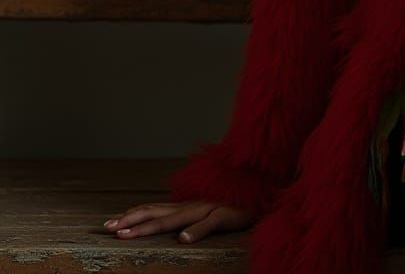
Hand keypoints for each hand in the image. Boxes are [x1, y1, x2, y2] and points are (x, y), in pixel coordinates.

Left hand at [102, 200, 254, 242]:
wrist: (264, 196)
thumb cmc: (234, 209)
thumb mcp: (206, 215)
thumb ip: (189, 220)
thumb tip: (170, 232)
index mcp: (186, 206)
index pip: (153, 209)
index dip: (131, 215)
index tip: (108, 223)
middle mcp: (192, 205)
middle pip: (156, 212)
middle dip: (130, 220)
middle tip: (107, 228)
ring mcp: (207, 209)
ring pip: (174, 218)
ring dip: (149, 226)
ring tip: (128, 234)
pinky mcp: (225, 215)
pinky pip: (209, 223)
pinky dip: (196, 231)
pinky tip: (183, 239)